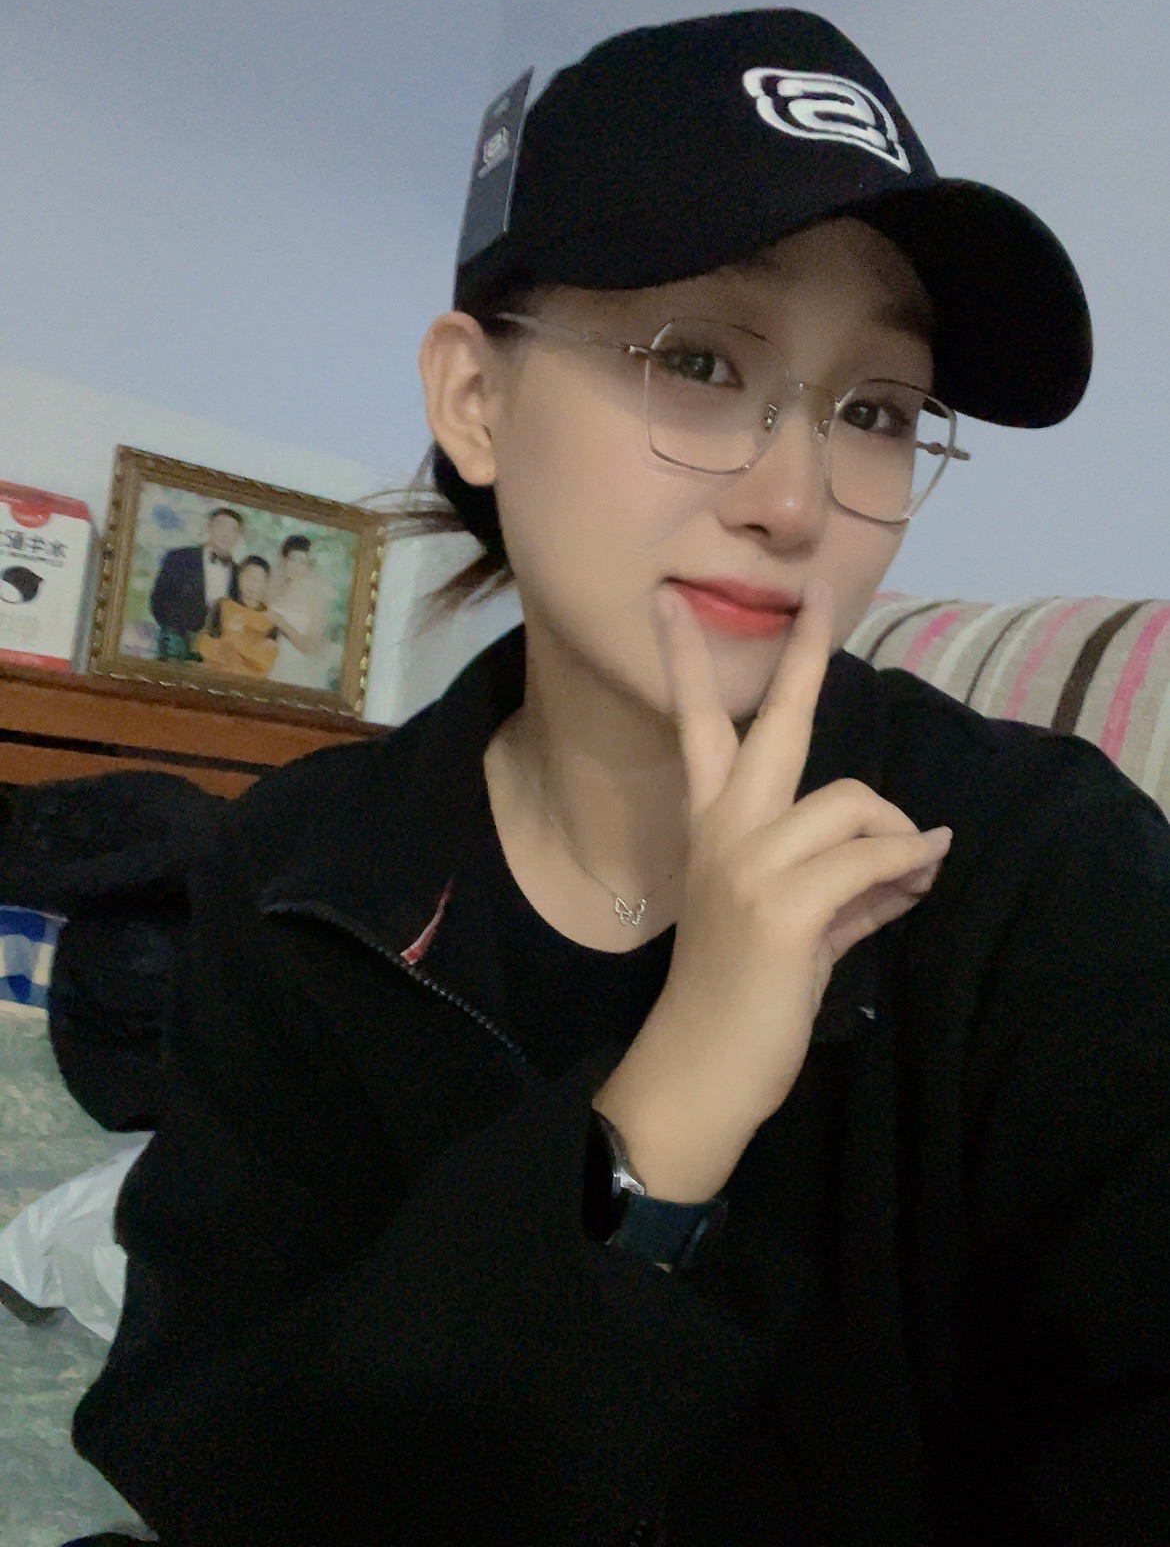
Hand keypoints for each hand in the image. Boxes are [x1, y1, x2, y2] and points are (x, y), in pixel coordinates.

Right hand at [593, 579, 950, 1201]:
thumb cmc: (744, 997)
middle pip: (773, 724)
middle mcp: (725, 830)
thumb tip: (924, 854)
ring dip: (895, 836)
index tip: (673, 604)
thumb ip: (853, 882)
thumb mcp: (797, 925)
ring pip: (854, 802)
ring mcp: (750, 861)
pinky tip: (926, 870)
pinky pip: (876, 858)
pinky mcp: (783, 903)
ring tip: (911, 865)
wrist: (703, 1067)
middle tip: (814, 591)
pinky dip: (911, 865)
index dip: (689, 665)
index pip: (698, 729)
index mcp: (713, 828)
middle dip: (799, 653)